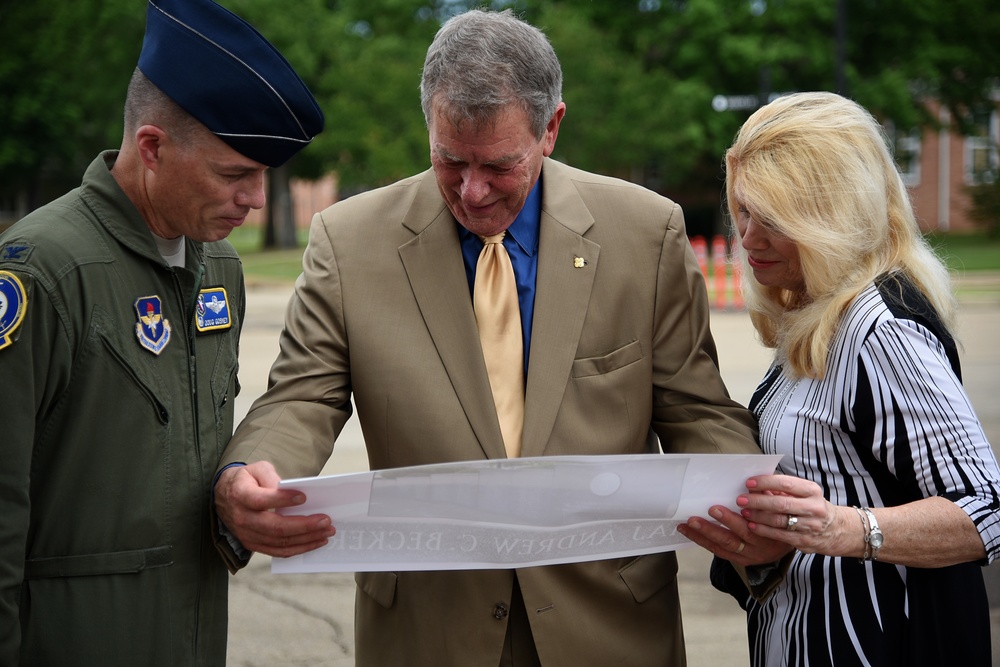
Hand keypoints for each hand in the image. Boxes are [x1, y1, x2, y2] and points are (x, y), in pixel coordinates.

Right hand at [214, 461, 335, 557]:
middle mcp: (242, 518)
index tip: (304, 497)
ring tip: (327, 532)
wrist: (224, 496)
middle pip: (275, 527)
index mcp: (240, 495)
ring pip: (279, 542)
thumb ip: (271, 476)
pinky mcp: (253, 544)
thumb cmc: (247, 480)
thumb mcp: (256, 469)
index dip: (282, 499)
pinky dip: (299, 549)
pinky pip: (278, 551)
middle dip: (304, 525)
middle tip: (326, 521)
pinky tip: (316, 542)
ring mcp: (247, 535)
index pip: (261, 499)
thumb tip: (290, 489)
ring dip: (307, 539)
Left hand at [678, 505, 792, 566]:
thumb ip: (767, 497)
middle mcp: (757, 547)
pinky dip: (703, 542)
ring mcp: (747, 555)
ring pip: (722, 546)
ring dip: (703, 535)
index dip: (735, 518)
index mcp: (768, 533)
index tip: (725, 505)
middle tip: (702, 514)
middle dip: (716, 526)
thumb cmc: (779, 520)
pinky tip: (689, 532)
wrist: (784, 545)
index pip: (753, 525)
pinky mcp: (738, 560)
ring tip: (687, 524)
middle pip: (734, 538)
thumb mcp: (779, 507)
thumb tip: (752, 485)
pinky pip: (718, 552)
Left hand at [738, 475, 858, 557]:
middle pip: (781, 504)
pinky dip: (764, 530)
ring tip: (744, 512)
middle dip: (758, 501)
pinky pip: (780, 535)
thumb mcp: (804, 494)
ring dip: (758, 516)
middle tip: (741, 499)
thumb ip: (783, 489)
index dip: (766, 483)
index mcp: (812, 491)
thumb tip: (757, 484)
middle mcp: (813, 508)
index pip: (786, 483)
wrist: (837, 530)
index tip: (749, 483)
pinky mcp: (804, 541)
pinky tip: (752, 526)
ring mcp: (810, 526)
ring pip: (779, 521)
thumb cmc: (812, 507)